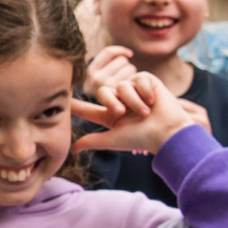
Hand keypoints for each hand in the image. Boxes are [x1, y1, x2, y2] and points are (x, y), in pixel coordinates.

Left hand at [72, 73, 208, 153]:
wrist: (167, 131)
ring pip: (122, 86)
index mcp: (110, 116)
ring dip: (133, 100)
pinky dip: (145, 91)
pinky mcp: (146, 81)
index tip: (60, 99)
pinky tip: (154, 100)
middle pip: (103, 92)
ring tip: (146, 112)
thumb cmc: (142, 138)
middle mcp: (120, 101)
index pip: (89, 109)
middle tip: (124, 113)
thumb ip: (94, 141)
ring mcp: (133, 90)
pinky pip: (138, 79)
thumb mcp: (114, 139)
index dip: (76, 105)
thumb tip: (74, 148)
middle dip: (112, 102)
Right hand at [86, 44, 139, 94]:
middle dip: (125, 67)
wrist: (116, 122)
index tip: (130, 54)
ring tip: (128, 87)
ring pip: (129, 68)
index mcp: (89, 72)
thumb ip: (107, 64)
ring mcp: (108, 87)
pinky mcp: (120, 94)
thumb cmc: (110, 95)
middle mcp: (96, 79)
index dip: (120, 51)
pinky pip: (134, 78)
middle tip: (124, 79)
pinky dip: (138, 82)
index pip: (108, 52)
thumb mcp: (100, 78)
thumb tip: (130, 53)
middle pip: (122, 60)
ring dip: (131, 76)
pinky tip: (135, 90)